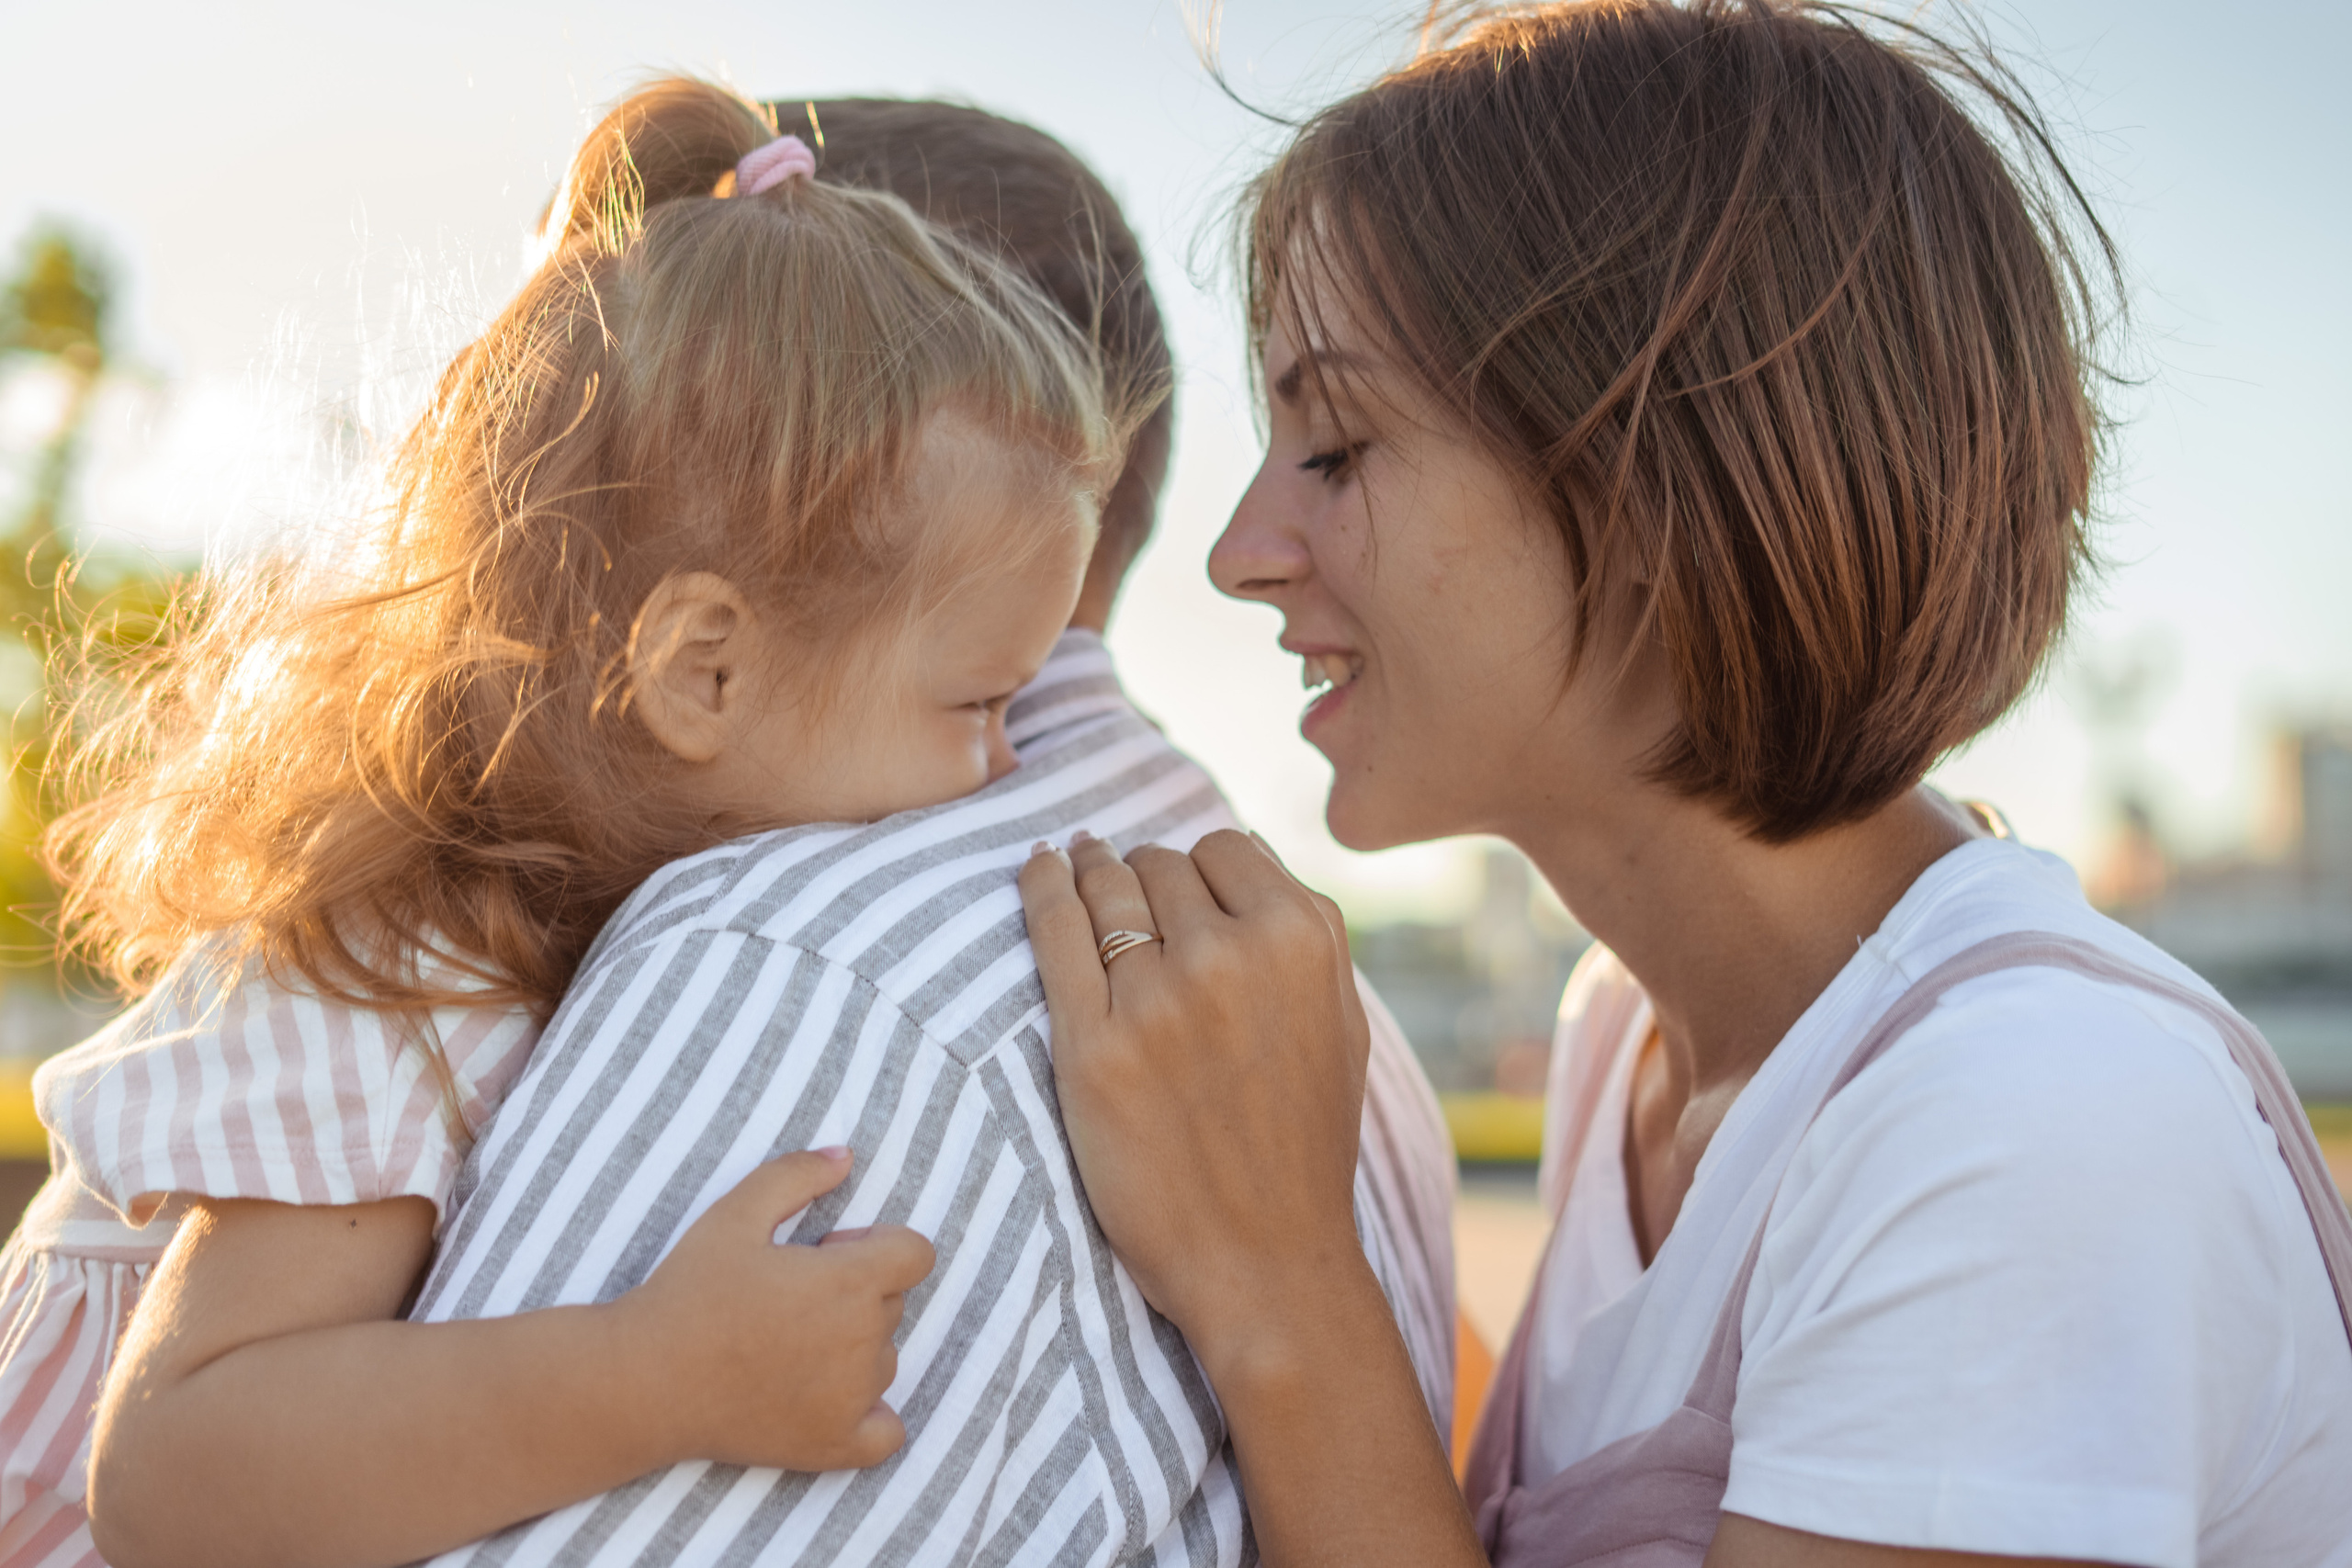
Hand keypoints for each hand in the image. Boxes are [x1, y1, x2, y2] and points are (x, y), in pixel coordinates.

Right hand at [616, 1149, 934, 1470]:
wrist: (642, 1381)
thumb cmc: (688, 1293)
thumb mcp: (735, 1214)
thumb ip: (797, 1174)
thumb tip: (845, 1156)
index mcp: (850, 1281)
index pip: (916, 1253)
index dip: (878, 1244)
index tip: (828, 1253)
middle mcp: (863, 1341)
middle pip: (894, 1304)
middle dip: (857, 1292)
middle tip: (791, 1297)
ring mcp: (852, 1399)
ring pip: (885, 1359)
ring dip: (855, 1348)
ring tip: (789, 1344)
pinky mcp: (833, 1445)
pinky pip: (888, 1432)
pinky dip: (870, 1416)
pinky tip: (829, 1398)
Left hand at [1017, 830, 1372, 1375]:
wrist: (1265, 1261)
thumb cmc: (1303, 1146)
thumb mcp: (1340, 1022)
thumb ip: (1303, 933)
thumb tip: (1243, 849)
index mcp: (1301, 938)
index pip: (1223, 850)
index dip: (1196, 870)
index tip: (1176, 892)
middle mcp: (1231, 954)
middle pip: (1159, 866)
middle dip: (1142, 878)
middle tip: (1123, 893)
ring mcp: (1158, 998)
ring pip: (1105, 890)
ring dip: (1089, 874)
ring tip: (1072, 865)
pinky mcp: (1094, 1045)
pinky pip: (1053, 930)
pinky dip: (1039, 888)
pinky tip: (1036, 870)